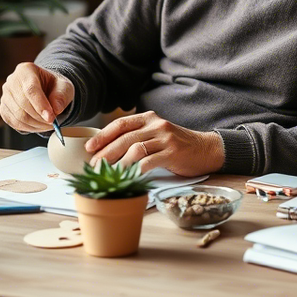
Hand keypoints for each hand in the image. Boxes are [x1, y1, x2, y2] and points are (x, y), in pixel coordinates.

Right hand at [0, 63, 73, 132]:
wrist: (45, 90)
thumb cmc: (54, 86)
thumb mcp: (64, 86)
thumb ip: (62, 96)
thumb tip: (56, 109)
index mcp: (26, 70)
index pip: (31, 89)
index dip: (41, 105)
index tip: (51, 118)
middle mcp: (12, 81)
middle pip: (23, 104)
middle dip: (40, 117)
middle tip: (54, 123)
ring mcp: (5, 95)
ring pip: (18, 116)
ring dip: (36, 124)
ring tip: (48, 124)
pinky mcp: (4, 109)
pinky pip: (14, 122)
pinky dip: (29, 128)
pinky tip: (39, 125)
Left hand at [86, 111, 224, 176]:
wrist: (206, 149)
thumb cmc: (178, 146)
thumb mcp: (157, 135)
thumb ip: (139, 137)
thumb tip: (109, 152)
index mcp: (150, 118)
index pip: (121, 123)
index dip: (103, 135)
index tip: (89, 147)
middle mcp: (157, 125)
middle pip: (125, 137)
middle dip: (106, 152)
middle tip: (94, 165)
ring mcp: (165, 138)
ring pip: (135, 149)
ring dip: (118, 163)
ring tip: (108, 174)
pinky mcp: (173, 152)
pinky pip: (149, 162)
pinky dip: (135, 170)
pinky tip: (127, 178)